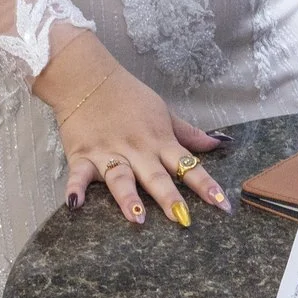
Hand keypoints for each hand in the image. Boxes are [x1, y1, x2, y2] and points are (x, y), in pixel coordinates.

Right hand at [34, 30, 228, 225]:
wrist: (89, 78)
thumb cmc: (128, 96)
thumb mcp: (163, 112)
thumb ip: (188, 133)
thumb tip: (217, 143)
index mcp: (159, 141)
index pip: (187, 164)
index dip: (206, 185)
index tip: (223, 205)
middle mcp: (137, 150)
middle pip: (156, 176)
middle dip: (170, 198)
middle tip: (183, 219)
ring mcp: (108, 154)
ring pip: (121, 178)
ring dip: (128, 198)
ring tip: (137, 218)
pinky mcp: (82, 155)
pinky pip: (78, 175)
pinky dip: (76, 189)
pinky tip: (75, 205)